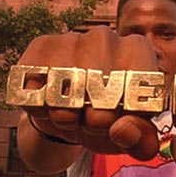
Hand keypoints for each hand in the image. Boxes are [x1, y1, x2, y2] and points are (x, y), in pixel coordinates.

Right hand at [17, 27, 161, 159]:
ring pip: (63, 97)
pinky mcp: (40, 47)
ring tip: (74, 112)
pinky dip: (41, 109)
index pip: (135, 94)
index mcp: (138, 50)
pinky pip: (34, 91)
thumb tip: (122, 129)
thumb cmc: (110, 116)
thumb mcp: (133, 133)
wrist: (72, 107)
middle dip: (95, 122)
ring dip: (66, 117)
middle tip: (94, 119)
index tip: (118, 120)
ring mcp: (71, 38)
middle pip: (100, 97)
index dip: (123, 120)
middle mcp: (106, 37)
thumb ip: (141, 139)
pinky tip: (52, 102)